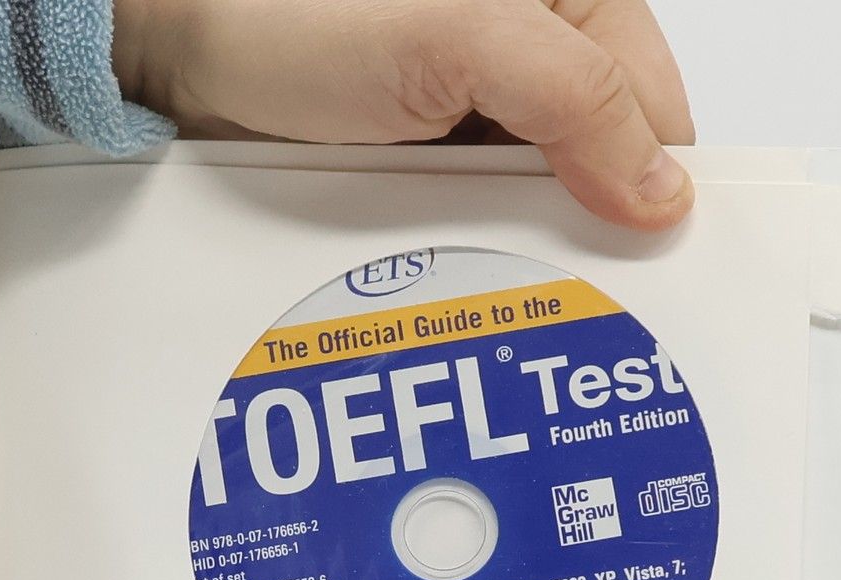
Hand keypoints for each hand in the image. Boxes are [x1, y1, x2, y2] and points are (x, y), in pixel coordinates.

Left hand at [112, 0, 695, 229]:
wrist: (176, 45)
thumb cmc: (293, 11)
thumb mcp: (461, 38)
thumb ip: (575, 98)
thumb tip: (663, 191)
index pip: (657, 112)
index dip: (656, 191)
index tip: (642, 267)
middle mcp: (531, 58)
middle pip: (605, 174)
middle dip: (587, 234)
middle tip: (568, 292)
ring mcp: (480, 121)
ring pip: (544, 216)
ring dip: (524, 258)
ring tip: (501, 285)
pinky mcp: (431, 174)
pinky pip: (480, 235)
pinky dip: (474, 264)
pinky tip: (463, 282)